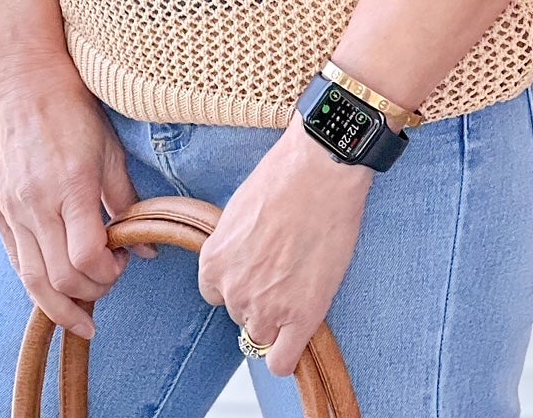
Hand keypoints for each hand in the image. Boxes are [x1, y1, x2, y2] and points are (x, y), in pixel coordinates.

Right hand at [0, 50, 155, 341]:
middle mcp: (36, 202)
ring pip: (32, 280)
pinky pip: (15, 259)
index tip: (124, 264)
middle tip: (107, 285)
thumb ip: (126, 202)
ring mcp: (11, 207)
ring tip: (81, 310)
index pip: (87, 258)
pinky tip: (55, 283)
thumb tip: (146, 250)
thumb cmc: (73, 109)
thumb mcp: (110, 150)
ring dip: (59, 304)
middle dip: (89, 295)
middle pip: (60, 279)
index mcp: (70, 185)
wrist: (22, 78)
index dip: (109, 275)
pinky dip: (36, 280)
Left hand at [197, 113, 371, 376]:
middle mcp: (233, 290)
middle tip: (285, 269)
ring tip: (298, 287)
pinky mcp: (301, 316)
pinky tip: (298, 332)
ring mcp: (266, 307)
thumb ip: (235, 246)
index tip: (258, 269)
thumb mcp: (240, 210)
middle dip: (260, 297)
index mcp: (213, 263)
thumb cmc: (283, 177)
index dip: (240, 281)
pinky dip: (286, 355)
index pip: (215, 294)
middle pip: (240, 314)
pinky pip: (282, 362)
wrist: (320, 170)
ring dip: (276, 320)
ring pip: (261, 336)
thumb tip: (244, 259)